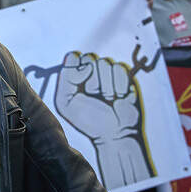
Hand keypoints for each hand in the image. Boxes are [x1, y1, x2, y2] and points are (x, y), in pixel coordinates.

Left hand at [54, 51, 153, 188]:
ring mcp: (109, 73)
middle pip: (89, 58)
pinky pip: (119, 68)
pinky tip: (118, 97)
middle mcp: (92, 71)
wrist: (114, 133)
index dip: (75, 68)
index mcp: (75, 76)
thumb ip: (65, 79)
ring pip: (104, 63)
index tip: (78, 85)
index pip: (73, 57)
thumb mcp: (65, 103)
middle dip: (91, 80)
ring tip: (107, 99)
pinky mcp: (125, 75)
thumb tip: (84, 64)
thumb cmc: (89, 120)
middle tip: (94, 95)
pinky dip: (118, 86)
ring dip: (105, 85)